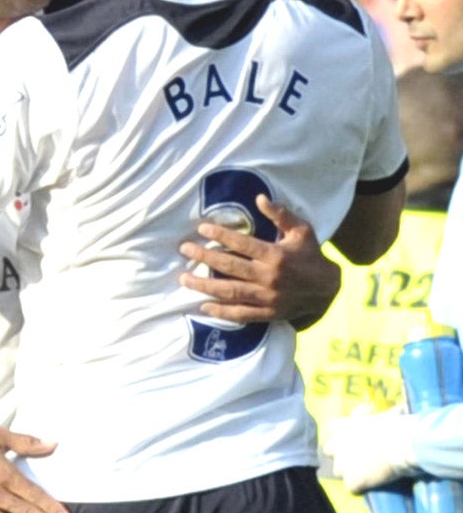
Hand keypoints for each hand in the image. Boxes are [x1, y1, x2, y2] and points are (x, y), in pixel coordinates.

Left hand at [178, 194, 340, 329]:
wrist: (327, 289)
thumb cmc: (310, 255)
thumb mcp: (301, 230)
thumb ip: (281, 214)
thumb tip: (259, 198)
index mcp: (276, 255)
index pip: (243, 244)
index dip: (221, 235)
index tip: (201, 229)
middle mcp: (269, 277)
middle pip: (230, 267)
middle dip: (205, 257)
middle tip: (185, 249)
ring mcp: (267, 298)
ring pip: (230, 292)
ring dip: (205, 286)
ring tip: (184, 279)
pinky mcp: (267, 313)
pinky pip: (241, 314)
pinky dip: (222, 312)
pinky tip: (203, 306)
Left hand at [322, 410, 417, 492]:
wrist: (402, 444)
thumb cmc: (394, 425)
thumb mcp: (374, 414)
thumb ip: (366, 414)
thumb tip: (367, 409)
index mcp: (340, 426)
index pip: (330, 430)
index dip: (340, 435)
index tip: (351, 439)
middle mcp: (336, 445)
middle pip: (329, 452)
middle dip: (340, 454)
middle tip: (357, 457)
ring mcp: (342, 465)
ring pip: (339, 472)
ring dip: (349, 472)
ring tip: (366, 473)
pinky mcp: (352, 482)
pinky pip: (353, 488)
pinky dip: (361, 487)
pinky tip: (372, 484)